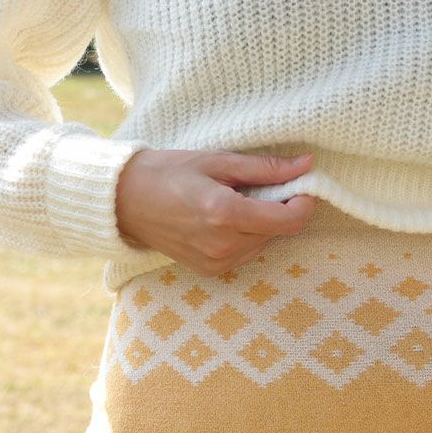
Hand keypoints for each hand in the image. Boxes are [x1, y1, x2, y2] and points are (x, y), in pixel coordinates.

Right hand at [114, 149, 318, 276]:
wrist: (124, 200)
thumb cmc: (169, 172)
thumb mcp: (218, 161)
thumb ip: (266, 168)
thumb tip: (307, 165)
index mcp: (225, 214)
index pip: (289, 221)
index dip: (304, 203)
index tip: (302, 186)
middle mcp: (223, 245)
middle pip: (279, 232)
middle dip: (280, 209)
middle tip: (260, 187)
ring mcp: (216, 263)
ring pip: (265, 244)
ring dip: (263, 224)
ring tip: (236, 202)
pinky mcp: (210, 271)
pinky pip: (247, 254)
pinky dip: (247, 237)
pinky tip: (225, 220)